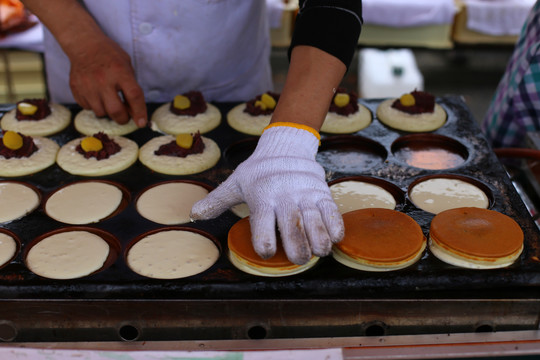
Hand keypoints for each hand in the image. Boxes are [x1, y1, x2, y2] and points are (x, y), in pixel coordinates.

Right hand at [68, 36, 146, 126]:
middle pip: (116, 111)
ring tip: (109, 101)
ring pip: (101, 112)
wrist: (84, 44)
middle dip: (123, 118)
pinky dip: (95, 106)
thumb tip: (135, 112)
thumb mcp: (126, 66)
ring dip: (108, 112)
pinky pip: (88, 108)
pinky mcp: (76, 89)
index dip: (140, 112)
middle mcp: (103, 80)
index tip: (142, 123)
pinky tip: (97, 95)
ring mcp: (88, 85)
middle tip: (125, 116)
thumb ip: (131, 87)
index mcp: (120, 71)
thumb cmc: (110, 56)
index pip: (134, 96)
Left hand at [191, 124, 343, 264]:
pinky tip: (333, 238)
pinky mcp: (322, 192)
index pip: (263, 225)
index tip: (267, 252)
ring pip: (315, 222)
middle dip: (298, 249)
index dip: (265, 243)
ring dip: (319, 241)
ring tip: (318, 252)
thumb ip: (217, 201)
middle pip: (293, 228)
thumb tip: (193, 214)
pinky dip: (335, 227)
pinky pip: (332, 212)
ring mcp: (306, 194)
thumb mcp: (235, 183)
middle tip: (298, 259)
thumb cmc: (258, 171)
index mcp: (262, 198)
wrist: (285, 147)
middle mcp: (285, 197)